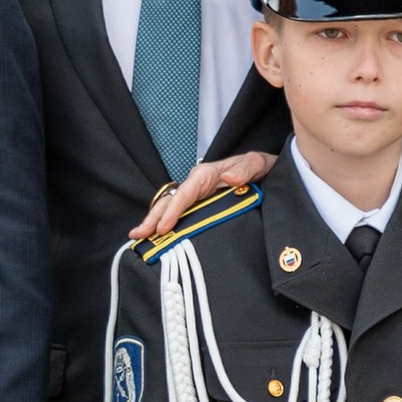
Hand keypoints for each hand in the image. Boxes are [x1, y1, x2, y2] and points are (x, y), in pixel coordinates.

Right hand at [133, 150, 272, 242]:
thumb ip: (244, 169)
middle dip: (153, 218)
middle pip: (169, 202)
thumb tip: (229, 178)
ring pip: (170, 208)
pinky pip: (179, 215)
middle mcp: (195, 185)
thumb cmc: (257, 165)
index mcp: (204, 175)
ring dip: (154, 222)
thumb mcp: (255, 164)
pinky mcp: (198, 205)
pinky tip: (157, 237)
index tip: (163, 227)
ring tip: (138, 237)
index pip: (184, 194)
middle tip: (138, 234)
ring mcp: (195, 196)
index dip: (172, 211)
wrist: (263, 170)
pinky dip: (166, 225)